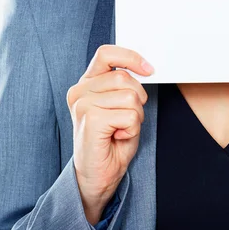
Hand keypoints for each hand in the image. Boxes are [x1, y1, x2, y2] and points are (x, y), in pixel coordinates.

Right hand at [66, 44, 153, 223]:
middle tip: (127, 119)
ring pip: (130, 97)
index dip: (130, 57)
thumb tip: (145, 67)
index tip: (149, 69)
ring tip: (120, 129)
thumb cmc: (111, 140)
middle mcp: (79, 91)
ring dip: (135, 116)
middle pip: (125, 77)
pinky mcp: (90, 119)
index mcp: (86, 83)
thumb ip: (125, 83)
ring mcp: (82, 104)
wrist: (98, 176)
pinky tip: (117, 137)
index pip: (107, 53)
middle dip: (138, 99)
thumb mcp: (120, 104)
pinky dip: (132, 129)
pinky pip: (129, 115)